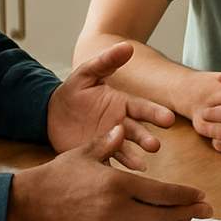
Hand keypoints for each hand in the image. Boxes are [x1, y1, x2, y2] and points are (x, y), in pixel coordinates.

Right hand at [6, 125, 212, 220]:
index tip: (200, 194)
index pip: (164, 193)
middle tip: (208, 210)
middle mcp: (119, 211)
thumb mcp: (85, 153)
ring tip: (190, 218)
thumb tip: (122, 127)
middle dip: (190, 212)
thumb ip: (108, 142)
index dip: (185, 195)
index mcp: (119, 186)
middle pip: (165, 215)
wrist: (31, 207)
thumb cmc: (58, 177)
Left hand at [48, 42, 174, 170]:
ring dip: (134, 156)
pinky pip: (108, 161)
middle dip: (146, 138)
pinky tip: (124, 174)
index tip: (169, 119)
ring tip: (142, 165)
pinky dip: (116, 168)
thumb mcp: (87, 73)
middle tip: (155, 145)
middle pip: (137, 131)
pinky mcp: (96, 153)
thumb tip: (127, 46)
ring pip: (125, 149)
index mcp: (122, 104)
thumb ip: (106, 61)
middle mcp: (120, 123)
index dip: (155, 113)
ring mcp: (109, 140)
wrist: (51, 113)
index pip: (142, 108)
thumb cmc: (73, 91)